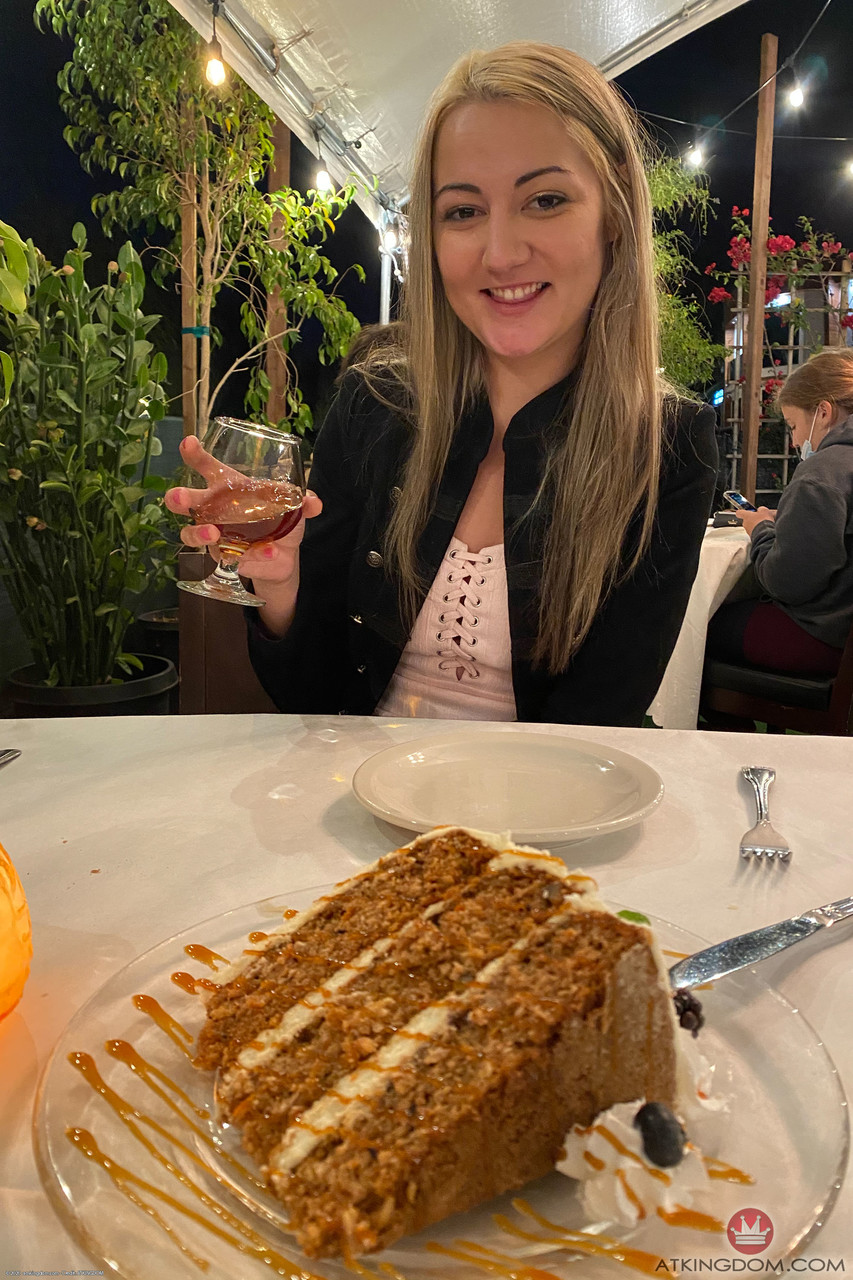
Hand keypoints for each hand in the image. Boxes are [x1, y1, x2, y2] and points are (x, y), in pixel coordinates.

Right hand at [165, 434, 321, 585]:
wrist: (284, 556)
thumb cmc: (280, 521)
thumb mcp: (294, 508)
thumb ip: (303, 501)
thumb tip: (313, 502)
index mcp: (229, 488)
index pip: (206, 467)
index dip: (194, 455)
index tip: (188, 443)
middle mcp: (214, 510)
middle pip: (184, 501)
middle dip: (178, 497)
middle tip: (178, 496)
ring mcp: (214, 535)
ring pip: (191, 534)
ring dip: (199, 532)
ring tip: (213, 533)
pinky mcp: (223, 557)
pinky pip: (228, 557)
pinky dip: (252, 555)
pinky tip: (268, 551)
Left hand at [738, 506, 775, 535]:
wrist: (765, 534)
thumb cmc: (763, 522)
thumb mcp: (764, 511)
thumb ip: (760, 509)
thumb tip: (760, 510)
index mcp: (746, 516)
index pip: (739, 513)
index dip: (741, 511)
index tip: (743, 511)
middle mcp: (745, 524)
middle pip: (746, 520)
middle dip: (752, 519)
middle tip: (759, 518)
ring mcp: (748, 531)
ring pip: (750, 527)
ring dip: (756, 525)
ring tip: (764, 524)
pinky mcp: (752, 536)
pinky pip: (754, 532)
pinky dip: (758, 531)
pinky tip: (764, 529)